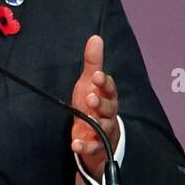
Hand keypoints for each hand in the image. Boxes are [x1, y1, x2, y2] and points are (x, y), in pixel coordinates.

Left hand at [70, 34, 119, 179]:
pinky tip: (75, 144)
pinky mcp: (97, 146)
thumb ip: (92, 63)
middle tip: (90, 98)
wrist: (97, 135)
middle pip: (109, 108)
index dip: (104, 82)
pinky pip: (93, 147)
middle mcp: (109, 113)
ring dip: (96, 123)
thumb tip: (95, 37)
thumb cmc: (93, 104)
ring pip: (104, 127)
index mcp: (108, 96)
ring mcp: (103, 131)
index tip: (96, 76)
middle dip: (101, 103)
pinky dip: (85, 146)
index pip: (109, 88)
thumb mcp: (90, 83)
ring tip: (87, 120)